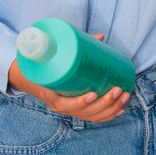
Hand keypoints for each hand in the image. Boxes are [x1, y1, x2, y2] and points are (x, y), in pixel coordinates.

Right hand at [7, 33, 130, 122]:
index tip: (92, 94)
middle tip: (117, 89)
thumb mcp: (52, 55)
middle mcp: (62, 106)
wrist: (31, 78)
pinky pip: (94, 118)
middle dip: (105, 103)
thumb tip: (100, 36)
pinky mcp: (77, 109)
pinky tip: (121, 109)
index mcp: (52, 95)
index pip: (66, 105)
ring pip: (92, 116)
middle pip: (85, 112)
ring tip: (124, 96)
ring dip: (111, 109)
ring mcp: (70, 109)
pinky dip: (108, 116)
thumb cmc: (44, 66)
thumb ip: (74, 44)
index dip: (80, 102)